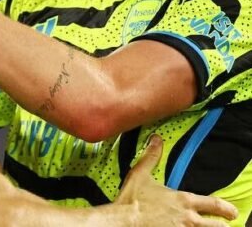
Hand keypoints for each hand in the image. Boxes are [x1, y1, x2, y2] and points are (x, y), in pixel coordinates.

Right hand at [117, 135, 236, 225]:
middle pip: (217, 226)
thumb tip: (157, 139)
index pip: (213, 205)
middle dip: (223, 225)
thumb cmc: (133, 198)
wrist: (124, 221)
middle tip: (225, 225)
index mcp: (184, 201)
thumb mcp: (141, 173)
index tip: (232, 211)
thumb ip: (152, 156)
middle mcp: (188, 219)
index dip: (226, 208)